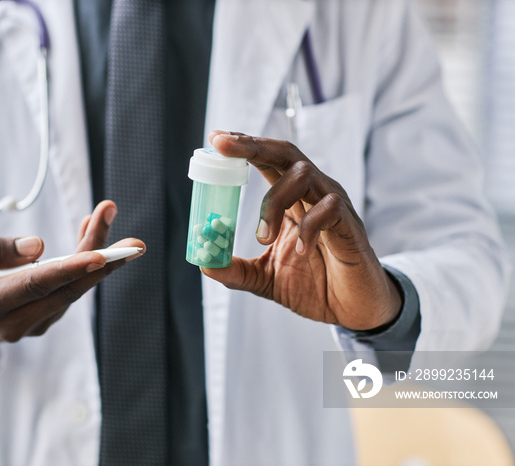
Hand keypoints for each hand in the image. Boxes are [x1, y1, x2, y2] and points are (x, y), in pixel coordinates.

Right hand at [0, 200, 144, 342]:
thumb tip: (37, 245)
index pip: (35, 285)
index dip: (69, 269)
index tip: (99, 255)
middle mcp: (15, 324)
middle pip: (66, 289)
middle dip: (102, 262)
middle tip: (134, 242)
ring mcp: (34, 327)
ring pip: (74, 289)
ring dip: (98, 257)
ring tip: (108, 216)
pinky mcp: (47, 322)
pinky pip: (72, 290)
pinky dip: (86, 264)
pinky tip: (92, 235)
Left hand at [202, 131, 401, 330]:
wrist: (353, 311)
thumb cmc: (314, 286)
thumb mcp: (265, 279)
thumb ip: (237, 270)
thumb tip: (205, 263)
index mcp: (291, 201)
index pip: (266, 162)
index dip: (243, 147)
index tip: (215, 139)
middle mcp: (312, 194)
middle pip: (284, 153)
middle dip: (252, 145)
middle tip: (223, 146)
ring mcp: (333, 206)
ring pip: (304, 174)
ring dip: (273, 201)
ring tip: (263, 238)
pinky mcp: (351, 225)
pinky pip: (330, 208)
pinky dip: (309, 226)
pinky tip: (301, 250)